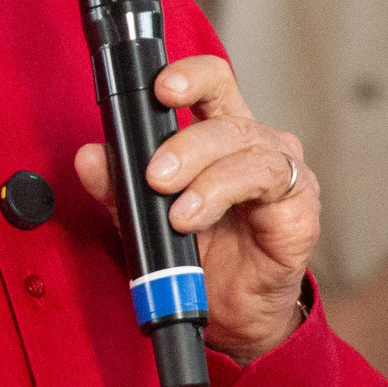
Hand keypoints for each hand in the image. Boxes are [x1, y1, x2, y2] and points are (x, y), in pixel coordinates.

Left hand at [75, 54, 317, 362]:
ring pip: (241, 142)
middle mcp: (254, 140)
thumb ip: (118, 186)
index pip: (211, 80)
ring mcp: (281, 168)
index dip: (188, 75)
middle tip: (153, 175)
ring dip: (201, 174)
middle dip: (182, 139)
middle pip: (224, 105)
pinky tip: (197, 217)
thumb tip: (88, 158)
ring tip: (175, 213)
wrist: (234, 312)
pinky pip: (266, 179)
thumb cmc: (200, 253)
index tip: (158, 88)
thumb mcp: (147, 217)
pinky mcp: (299, 203)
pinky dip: (223, 192)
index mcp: (220, 129)